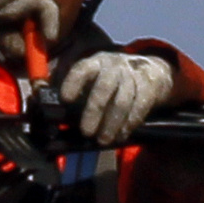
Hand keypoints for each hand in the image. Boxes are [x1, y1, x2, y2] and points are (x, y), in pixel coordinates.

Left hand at [59, 50, 183, 145]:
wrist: (150, 70)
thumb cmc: (112, 78)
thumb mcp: (95, 75)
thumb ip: (76, 88)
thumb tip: (53, 102)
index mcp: (96, 62)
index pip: (83, 69)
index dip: (73, 83)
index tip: (65, 99)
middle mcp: (114, 67)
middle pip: (104, 87)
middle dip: (94, 110)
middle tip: (86, 132)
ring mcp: (133, 77)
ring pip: (122, 101)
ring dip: (112, 124)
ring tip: (103, 140)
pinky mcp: (148, 89)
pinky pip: (138, 108)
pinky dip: (128, 125)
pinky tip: (119, 137)